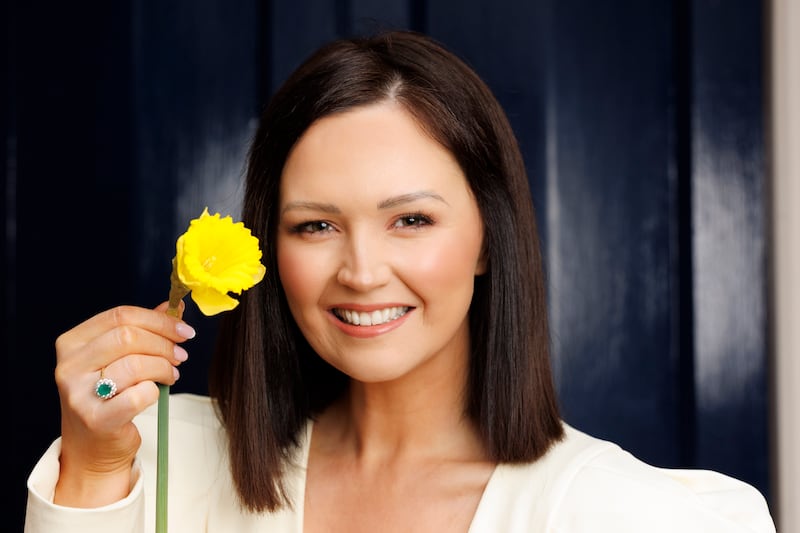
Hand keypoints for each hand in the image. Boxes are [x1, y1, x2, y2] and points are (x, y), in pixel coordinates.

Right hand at [53, 302, 194, 506]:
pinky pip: (138, 395)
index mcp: (73, 342)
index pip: (120, 315)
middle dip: (164, 343)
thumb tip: (174, 306)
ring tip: (171, 375)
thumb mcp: (119, 358)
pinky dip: (155, 391)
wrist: (92, 448)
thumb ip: (143, 330)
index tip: (184, 329)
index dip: (159, 320)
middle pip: (128, 336)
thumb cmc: (109, 397)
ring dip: (164, 367)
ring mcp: (79, 393)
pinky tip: (156, 393)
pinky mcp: (96, 419)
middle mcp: (69, 365)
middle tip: (181, 354)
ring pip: (135, 364)